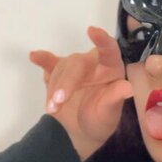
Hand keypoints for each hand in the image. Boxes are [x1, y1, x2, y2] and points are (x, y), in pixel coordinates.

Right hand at [29, 26, 134, 159]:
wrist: (84, 130)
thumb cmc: (101, 119)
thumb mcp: (110, 114)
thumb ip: (115, 99)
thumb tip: (127, 88)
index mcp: (110, 68)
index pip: (109, 50)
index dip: (102, 40)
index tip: (92, 31)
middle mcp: (92, 62)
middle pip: (76, 64)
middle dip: (66, 83)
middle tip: (58, 101)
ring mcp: (74, 67)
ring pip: (60, 69)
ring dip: (54, 88)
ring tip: (52, 109)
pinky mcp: (58, 73)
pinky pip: (49, 63)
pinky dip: (42, 60)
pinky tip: (34, 56)